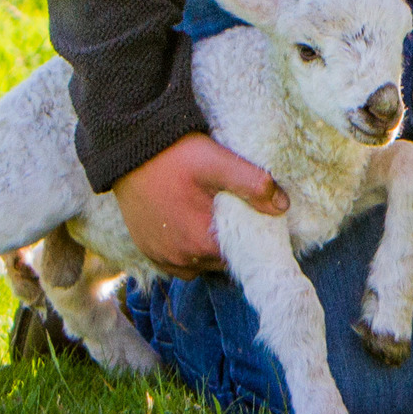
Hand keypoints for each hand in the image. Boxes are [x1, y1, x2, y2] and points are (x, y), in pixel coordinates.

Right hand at [111, 136, 287, 272]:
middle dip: (228, 244)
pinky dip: (184, 250)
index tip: (250, 222)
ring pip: (197, 264)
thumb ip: (252, 185)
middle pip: (219, 262)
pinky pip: (175, 262)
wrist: (130, 149)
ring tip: (207, 219)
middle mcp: (180, 259)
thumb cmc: (175, 155)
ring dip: (205, 248)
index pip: (240, 258)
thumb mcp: (219, 163)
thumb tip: (282, 206)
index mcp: (202, 242)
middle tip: (230, 216)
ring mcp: (160, 257)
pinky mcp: (146, 250)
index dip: (249, 241)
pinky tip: (187, 226)